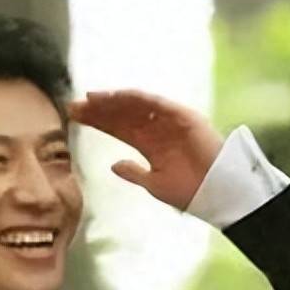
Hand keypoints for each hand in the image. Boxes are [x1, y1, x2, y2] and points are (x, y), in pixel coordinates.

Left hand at [68, 89, 224, 209]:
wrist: (216, 193)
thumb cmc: (189, 191)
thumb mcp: (153, 183)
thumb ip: (134, 172)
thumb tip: (113, 165)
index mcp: (150, 144)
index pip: (118, 128)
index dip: (97, 122)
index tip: (73, 117)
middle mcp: (158, 129)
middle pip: (122, 115)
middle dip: (98, 110)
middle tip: (73, 106)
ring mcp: (170, 121)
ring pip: (136, 106)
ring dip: (113, 101)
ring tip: (90, 99)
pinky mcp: (183, 116)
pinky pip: (156, 103)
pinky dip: (136, 98)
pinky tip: (115, 96)